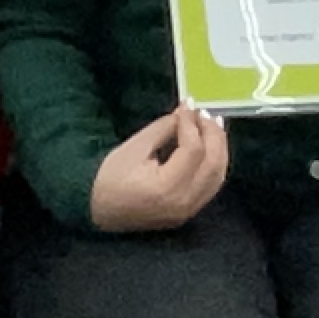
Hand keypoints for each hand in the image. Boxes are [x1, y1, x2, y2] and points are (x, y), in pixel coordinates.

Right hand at [89, 106, 227, 232]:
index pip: (193, 151)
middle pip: (214, 164)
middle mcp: (184, 202)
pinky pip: (211, 185)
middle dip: (213, 134)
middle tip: (204, 113)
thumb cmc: (110, 178)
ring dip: (219, 148)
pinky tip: (210, 146)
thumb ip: (164, 129)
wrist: (99, 212)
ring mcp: (189, 210)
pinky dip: (214, 163)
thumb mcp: (135, 147)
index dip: (192, 124)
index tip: (186, 105)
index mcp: (167, 188)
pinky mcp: (189, 212)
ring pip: (218, 175)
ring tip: (212, 125)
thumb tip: (185, 113)